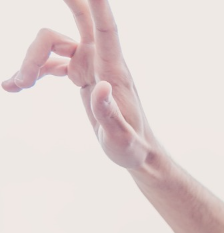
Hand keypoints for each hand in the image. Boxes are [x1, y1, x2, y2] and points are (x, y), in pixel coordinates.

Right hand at [3, 0, 158, 171]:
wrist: (135, 153)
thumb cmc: (131, 147)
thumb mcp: (120, 139)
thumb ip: (109, 115)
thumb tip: (99, 88)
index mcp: (113, 70)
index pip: (106, 29)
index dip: (98, 5)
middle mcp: (101, 60)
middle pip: (79, 19)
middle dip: (68, 1)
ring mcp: (89, 64)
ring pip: (51, 43)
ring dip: (30, 60)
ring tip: (18, 86)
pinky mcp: (79, 74)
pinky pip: (48, 62)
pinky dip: (31, 71)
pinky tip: (14, 87)